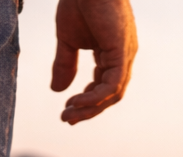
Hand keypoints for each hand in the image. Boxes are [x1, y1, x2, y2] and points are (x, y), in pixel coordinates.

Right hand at [51, 0, 136, 124]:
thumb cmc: (78, 2)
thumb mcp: (68, 40)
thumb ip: (65, 64)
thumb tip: (57, 91)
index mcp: (113, 53)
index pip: (104, 85)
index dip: (87, 100)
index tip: (67, 109)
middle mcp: (123, 56)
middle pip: (110, 94)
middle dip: (88, 110)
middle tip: (67, 119)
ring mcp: (125, 54)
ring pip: (113, 93)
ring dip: (90, 108)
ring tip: (69, 114)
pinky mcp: (122, 51)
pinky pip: (112, 84)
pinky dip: (95, 96)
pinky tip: (77, 101)